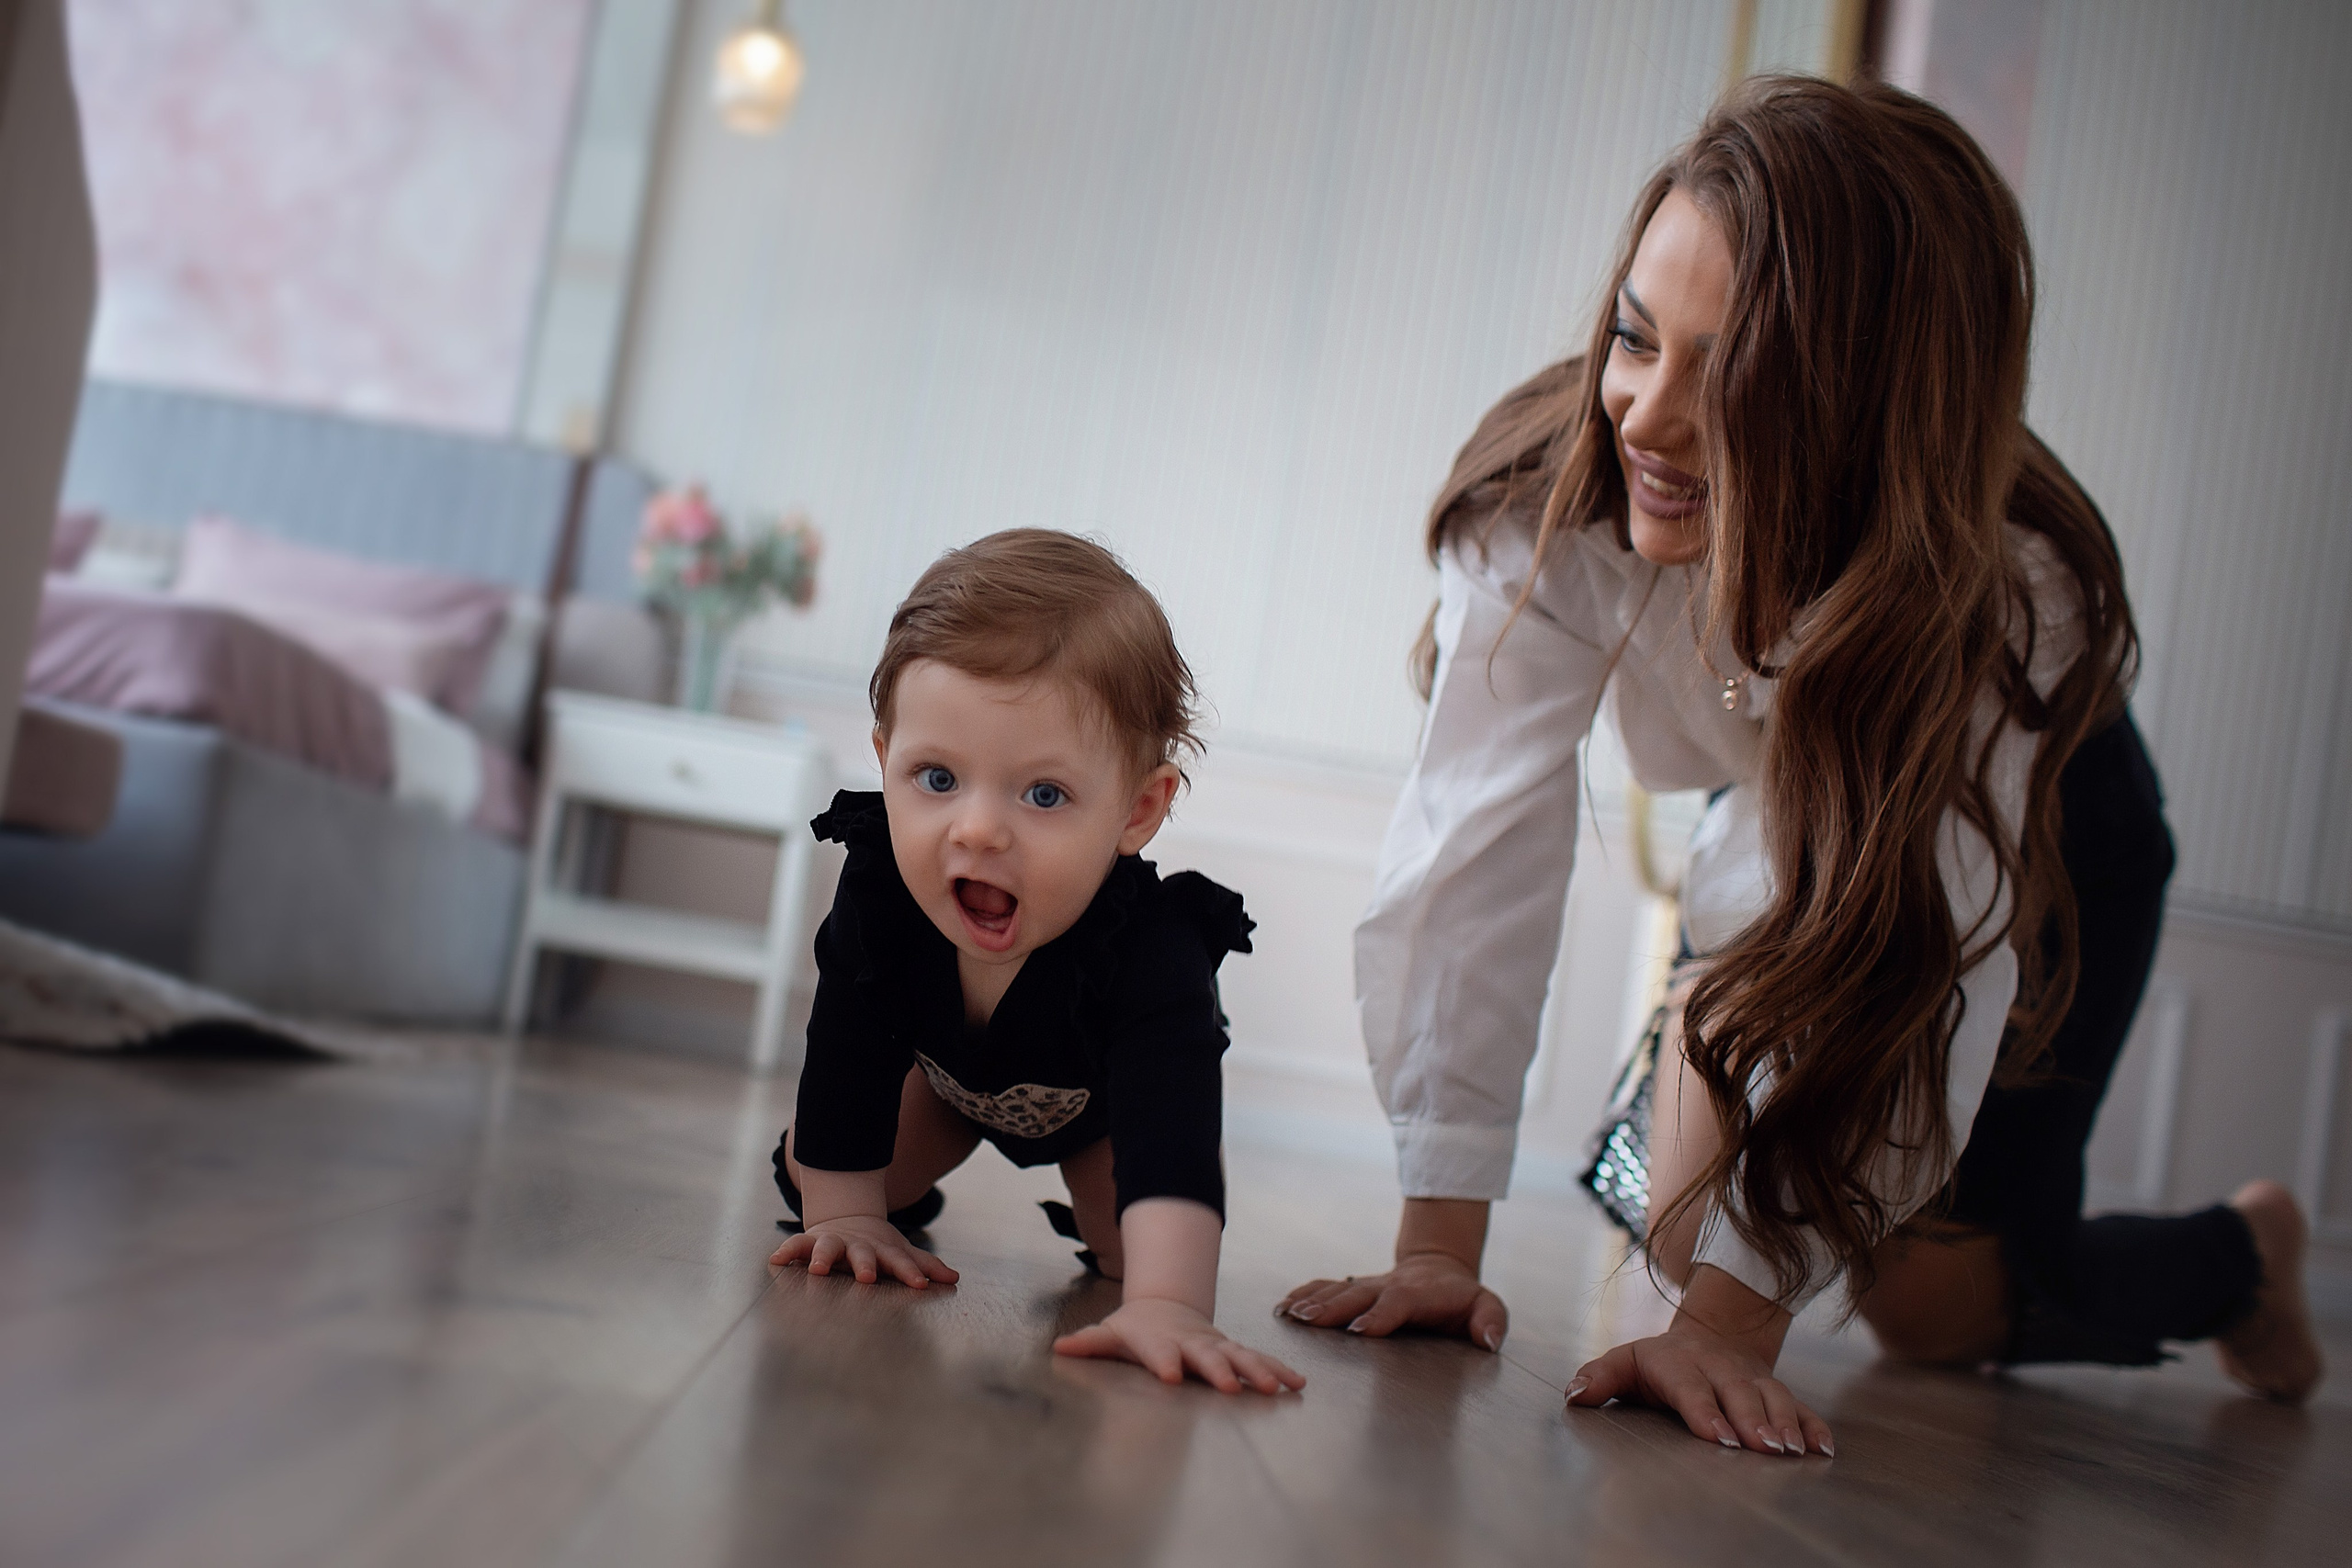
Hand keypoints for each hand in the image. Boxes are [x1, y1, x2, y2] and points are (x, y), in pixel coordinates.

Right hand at [769, 1214, 959, 1288]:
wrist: (848, 1218)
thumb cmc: (878, 1246)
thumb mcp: (900, 1252)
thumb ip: (924, 1266)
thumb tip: (954, 1278)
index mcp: (882, 1251)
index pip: (900, 1262)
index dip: (910, 1273)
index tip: (919, 1285)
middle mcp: (857, 1247)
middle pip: (863, 1255)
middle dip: (865, 1265)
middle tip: (867, 1277)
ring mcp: (833, 1243)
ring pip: (827, 1248)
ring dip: (823, 1257)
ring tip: (817, 1270)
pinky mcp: (810, 1242)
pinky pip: (796, 1246)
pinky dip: (787, 1251)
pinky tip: (776, 1260)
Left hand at [1055, 1297, 1305, 1393]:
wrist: (1166, 1307)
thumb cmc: (1135, 1329)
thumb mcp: (1110, 1333)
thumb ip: (1089, 1343)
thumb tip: (1060, 1348)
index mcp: (1158, 1341)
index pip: (1159, 1352)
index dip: (1164, 1362)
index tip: (1169, 1376)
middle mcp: (1191, 1343)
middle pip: (1206, 1356)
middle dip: (1219, 1370)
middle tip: (1231, 1386)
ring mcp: (1214, 1346)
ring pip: (1240, 1356)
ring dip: (1259, 1371)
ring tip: (1279, 1387)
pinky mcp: (1232, 1351)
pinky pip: (1258, 1360)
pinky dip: (1278, 1370)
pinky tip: (1297, 1384)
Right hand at [1278, 1250, 1509, 1349]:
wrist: (1440, 1267)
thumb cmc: (1463, 1297)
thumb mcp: (1488, 1305)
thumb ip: (1491, 1321)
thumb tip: (1488, 1341)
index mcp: (1418, 1293)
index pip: (1398, 1303)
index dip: (1380, 1315)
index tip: (1361, 1331)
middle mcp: (1387, 1286)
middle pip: (1357, 1294)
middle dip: (1333, 1308)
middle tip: (1309, 1322)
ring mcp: (1368, 1285)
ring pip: (1337, 1290)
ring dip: (1313, 1302)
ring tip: (1290, 1315)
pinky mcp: (1355, 1288)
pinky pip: (1326, 1287)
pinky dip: (1304, 1294)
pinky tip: (1284, 1307)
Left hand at [1566, 1313, 1831, 1456]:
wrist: (1709, 1334)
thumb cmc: (1658, 1362)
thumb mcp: (1624, 1363)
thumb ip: (1599, 1377)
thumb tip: (1574, 1395)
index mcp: (1678, 1362)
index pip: (1691, 1388)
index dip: (1705, 1411)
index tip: (1719, 1437)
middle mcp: (1719, 1367)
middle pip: (1738, 1393)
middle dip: (1753, 1421)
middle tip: (1765, 1449)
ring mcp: (1751, 1377)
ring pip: (1773, 1397)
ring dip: (1785, 1424)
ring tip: (1793, 1452)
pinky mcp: (1774, 1389)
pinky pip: (1799, 1405)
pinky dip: (1814, 1426)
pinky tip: (1823, 1450)